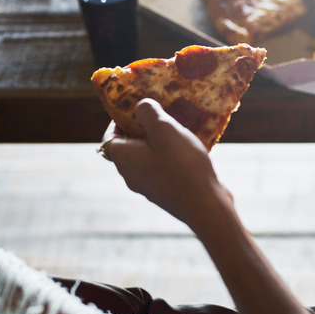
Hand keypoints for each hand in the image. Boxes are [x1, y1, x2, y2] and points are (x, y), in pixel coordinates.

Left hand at [100, 99, 231, 226]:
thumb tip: (140, 107)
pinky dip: (170, 160)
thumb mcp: (165, 128)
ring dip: (158, 146)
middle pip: (128, 149)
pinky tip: (189, 154)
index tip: (134, 110)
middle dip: (141, 132)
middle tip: (160, 119)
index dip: (117, 122)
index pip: (108, 138)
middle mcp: (131, 175)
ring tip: (178, 134)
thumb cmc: (182, 164)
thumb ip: (148, 112)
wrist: (205, 205)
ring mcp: (149, 188)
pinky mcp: (167, 195)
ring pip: (147, 160)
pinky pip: (163, 171)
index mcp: (124, 158)